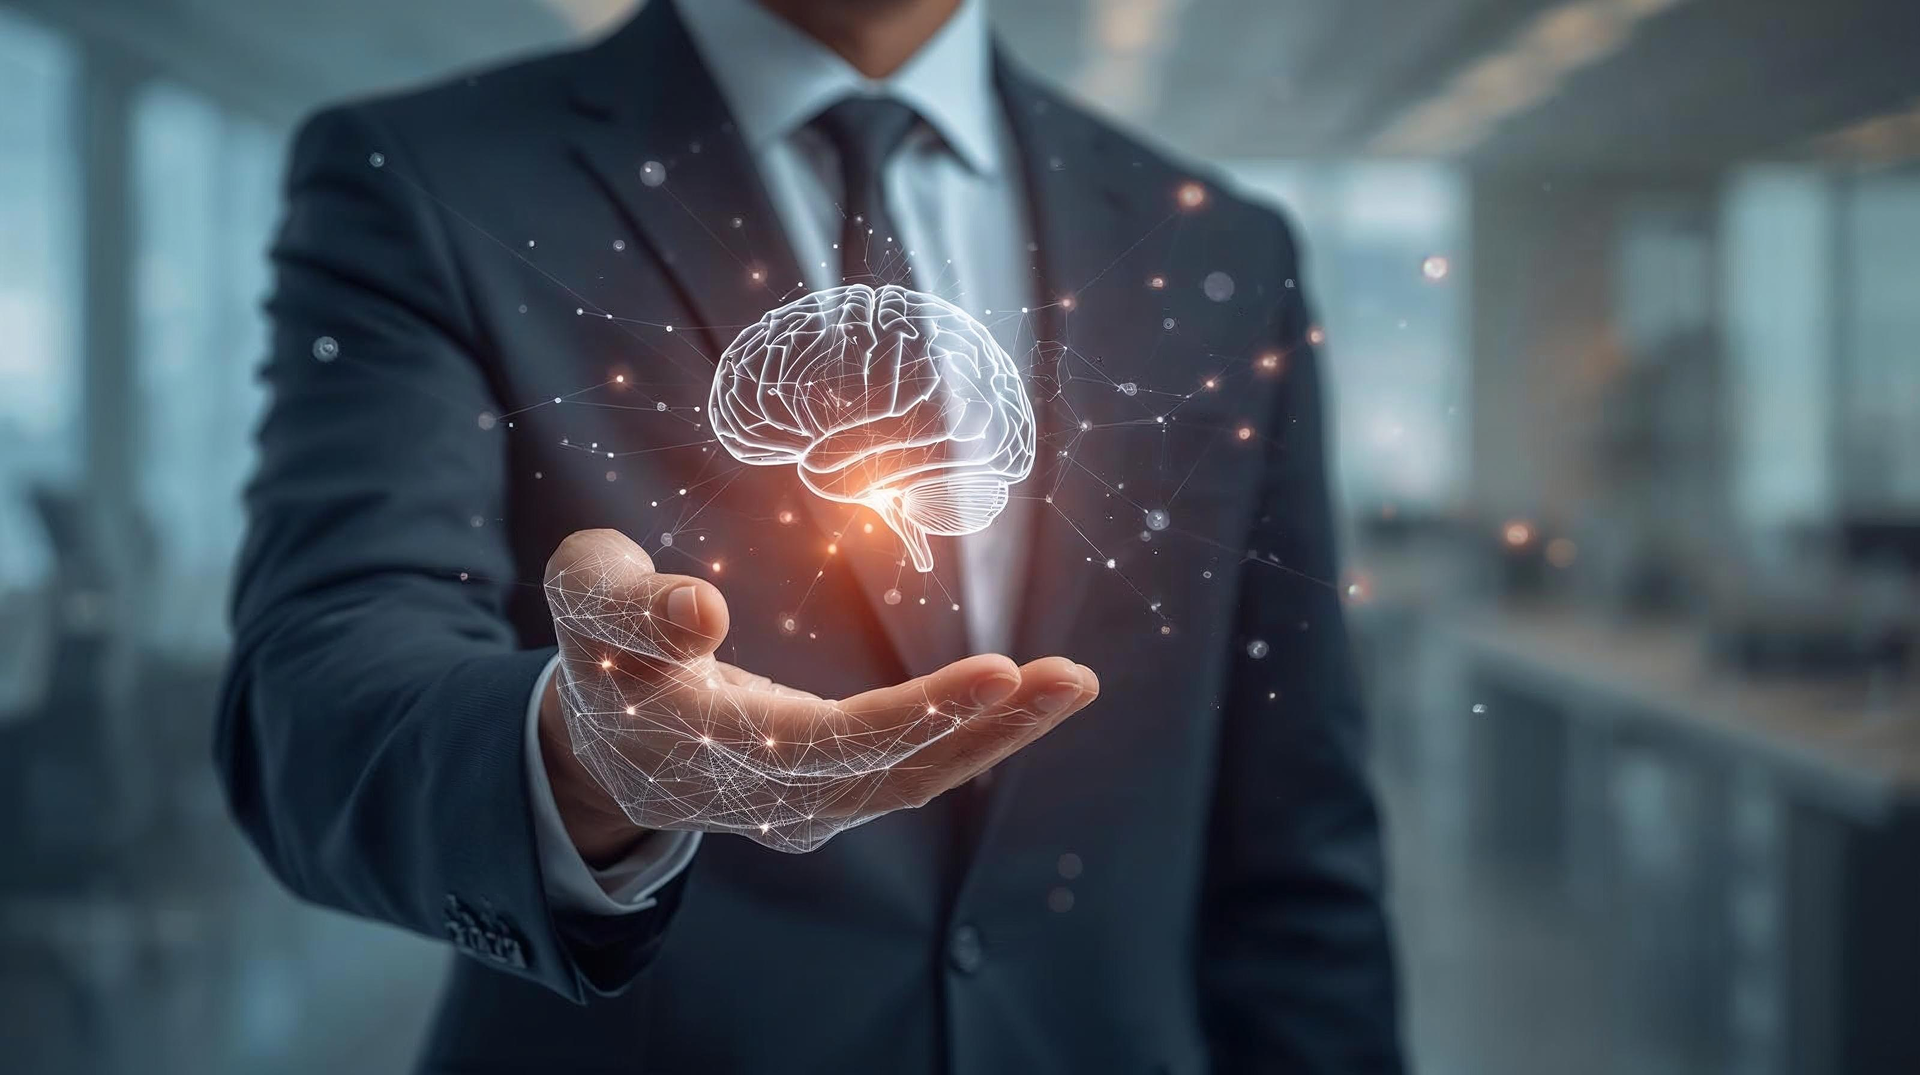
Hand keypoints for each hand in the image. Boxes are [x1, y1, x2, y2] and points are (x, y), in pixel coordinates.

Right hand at [539, 528, 1098, 855]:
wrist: (605, 744)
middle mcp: (770, 797)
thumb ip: (628, 602)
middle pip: (897, 771)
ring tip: (1073, 682)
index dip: (919, 714)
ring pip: (918, 780)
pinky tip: (1032, 700)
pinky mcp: (835, 794)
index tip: (998, 671)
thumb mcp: (586, 604)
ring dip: (1001, 735)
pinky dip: (975, 738)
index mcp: (712, 748)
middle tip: (1070, 677)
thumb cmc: (601, 653)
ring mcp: (807, 807)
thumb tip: (701, 609)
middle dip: (989, 726)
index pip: (832, 742)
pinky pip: (915, 773)